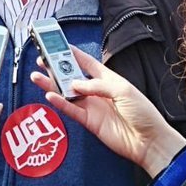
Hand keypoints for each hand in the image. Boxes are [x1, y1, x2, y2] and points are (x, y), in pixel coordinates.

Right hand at [30, 47, 185, 177]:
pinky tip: (50, 95)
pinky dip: (60, 103)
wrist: (149, 141)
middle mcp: (98, 91)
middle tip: (41, 60)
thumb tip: (75, 84)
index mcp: (108, 79)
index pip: (87, 63)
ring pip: (67, 93)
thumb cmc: (143, 112)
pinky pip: (71, 110)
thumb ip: (97, 85)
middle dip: (57, 69)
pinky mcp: (89, 121)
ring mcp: (92, 106)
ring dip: (52, 85)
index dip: (73, 54)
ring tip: (37, 76)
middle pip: (72, 77)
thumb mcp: (123, 90)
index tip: (58, 44)